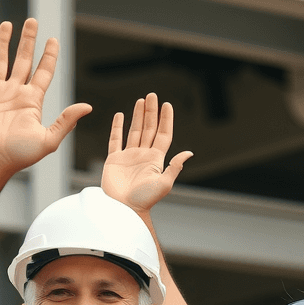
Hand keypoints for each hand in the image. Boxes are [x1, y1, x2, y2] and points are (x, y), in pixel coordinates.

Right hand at [0, 19, 91, 177]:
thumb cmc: (19, 155)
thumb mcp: (48, 139)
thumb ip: (66, 121)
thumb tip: (88, 106)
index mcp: (32, 101)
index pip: (44, 72)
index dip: (49, 56)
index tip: (53, 40)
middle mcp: (14, 93)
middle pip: (24, 60)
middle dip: (28, 41)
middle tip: (33, 22)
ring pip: (0, 60)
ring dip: (3, 42)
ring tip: (8, 24)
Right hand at [101, 93, 191, 214]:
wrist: (124, 209)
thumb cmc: (145, 200)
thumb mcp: (164, 184)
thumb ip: (175, 167)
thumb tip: (189, 152)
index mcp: (156, 160)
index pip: (163, 134)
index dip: (166, 120)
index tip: (167, 105)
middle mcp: (143, 155)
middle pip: (149, 128)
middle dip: (151, 112)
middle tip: (152, 95)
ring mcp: (129, 156)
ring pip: (134, 131)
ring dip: (137, 116)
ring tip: (141, 100)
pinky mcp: (114, 160)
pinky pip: (115, 140)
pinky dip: (117, 127)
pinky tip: (120, 116)